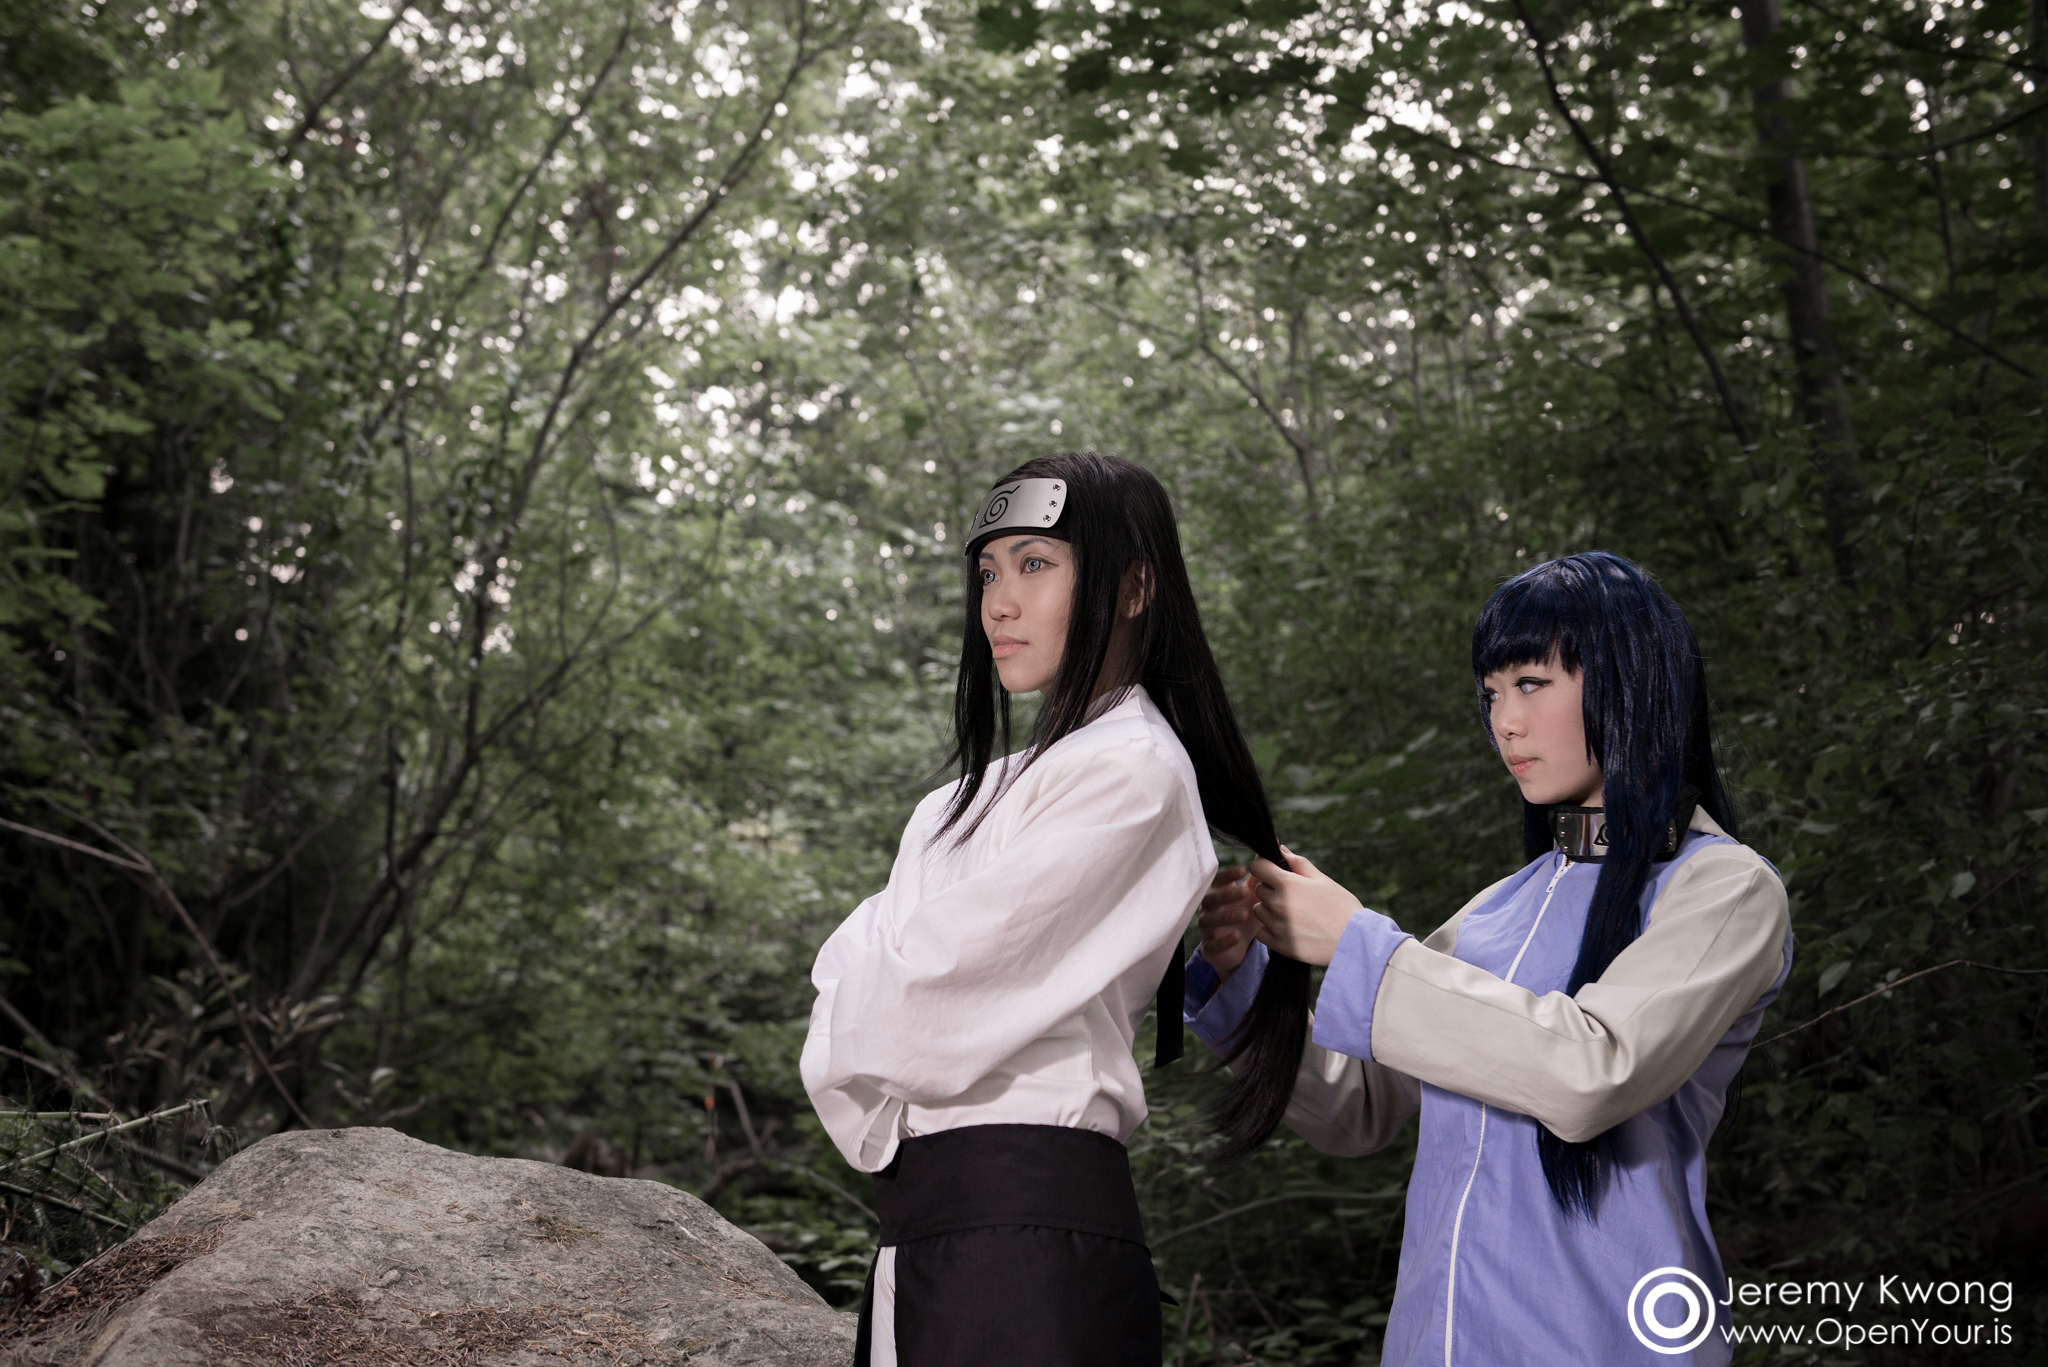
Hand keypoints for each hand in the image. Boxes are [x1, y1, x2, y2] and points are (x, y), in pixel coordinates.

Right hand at [1197, 865, 1258, 980]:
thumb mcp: (1254, 896)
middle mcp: (1209, 909)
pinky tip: (1236, 936)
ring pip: (1209, 920)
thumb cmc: (1244, 914)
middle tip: (1244, 892)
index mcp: (1219, 893)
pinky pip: (1212, 944)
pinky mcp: (1210, 948)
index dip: (1228, 875)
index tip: (1243, 870)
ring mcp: (1207, 929)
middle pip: (1210, 898)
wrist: (1238, 948)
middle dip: (1226, 895)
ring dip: (1226, 916)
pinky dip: (1223, 941)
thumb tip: (1271, 848)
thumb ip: (1260, 875)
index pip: (1218, 880)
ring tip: (1244, 914)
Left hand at [1248, 847, 1362, 966]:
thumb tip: (1281, 849)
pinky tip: (1287, 928)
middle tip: (1292, 896)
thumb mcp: (1322, 880)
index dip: (1264, 867)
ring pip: (1259, 911)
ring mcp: (1278, 926)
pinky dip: (1270, 930)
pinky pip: (1261, 933)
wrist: (1355, 939)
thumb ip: (1298, 863)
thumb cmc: (1341, 906)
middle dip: (1271, 889)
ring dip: (1269, 910)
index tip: (1272, 872)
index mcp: (1288, 884)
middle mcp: (1278, 904)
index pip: (1258, 867)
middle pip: (1259, 889)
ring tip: (1291, 913)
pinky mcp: (1280, 945)